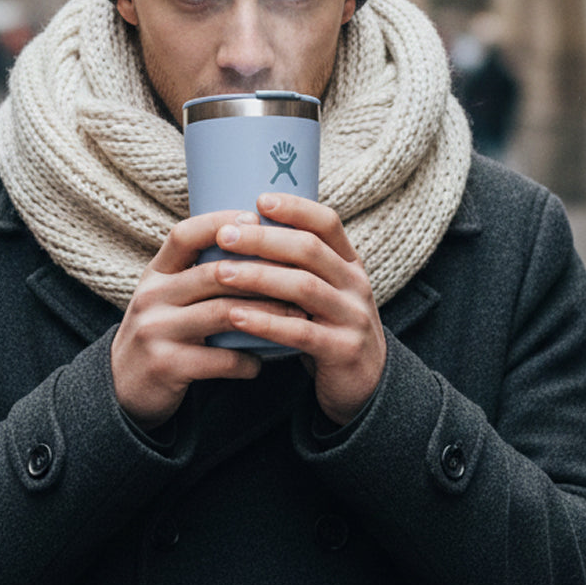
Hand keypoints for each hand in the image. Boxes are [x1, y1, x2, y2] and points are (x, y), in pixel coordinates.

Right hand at [111, 210, 306, 430]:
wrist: (123, 388)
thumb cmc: (161, 333)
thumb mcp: (167, 296)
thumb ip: (198, 273)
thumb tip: (255, 239)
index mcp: (155, 274)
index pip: (184, 234)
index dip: (220, 222)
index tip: (256, 218)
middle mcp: (152, 296)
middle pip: (214, 273)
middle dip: (263, 274)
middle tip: (303, 276)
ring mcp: (156, 331)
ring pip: (223, 314)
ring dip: (267, 315)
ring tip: (297, 317)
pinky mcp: (167, 366)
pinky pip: (219, 359)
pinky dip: (247, 360)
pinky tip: (262, 361)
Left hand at [212, 193, 384, 426]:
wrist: (365, 386)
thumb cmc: (327, 329)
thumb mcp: (323, 291)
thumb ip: (297, 266)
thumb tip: (242, 228)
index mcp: (350, 263)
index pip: (327, 223)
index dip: (294, 208)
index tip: (258, 199)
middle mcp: (356, 284)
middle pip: (309, 250)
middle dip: (263, 239)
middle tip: (224, 235)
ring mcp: (353, 317)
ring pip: (303, 287)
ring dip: (258, 277)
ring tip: (220, 273)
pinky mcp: (343, 350)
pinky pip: (301, 332)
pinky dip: (266, 322)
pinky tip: (236, 316)